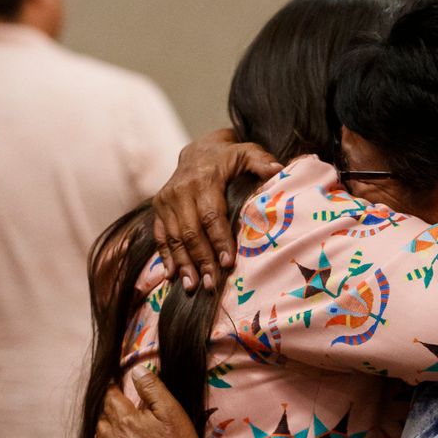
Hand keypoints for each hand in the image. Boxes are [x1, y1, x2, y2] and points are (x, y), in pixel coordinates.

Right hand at [152, 128, 281, 292]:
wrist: (198, 150)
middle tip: (211, 284)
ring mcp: (166, 200)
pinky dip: (166, 257)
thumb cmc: (229, 157)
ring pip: (174, 237)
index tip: (228, 263)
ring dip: (183, 264)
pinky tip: (172, 276)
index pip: (212, 215)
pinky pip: (160, 236)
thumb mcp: (247, 152)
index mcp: (204, 180)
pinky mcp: (158, 208)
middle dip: (202, 260)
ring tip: (193, 287)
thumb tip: (279, 169)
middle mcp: (180, 190)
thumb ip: (261, 161)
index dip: (219, 240)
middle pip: (191, 232)